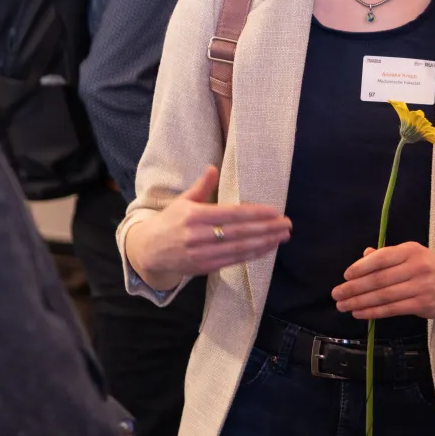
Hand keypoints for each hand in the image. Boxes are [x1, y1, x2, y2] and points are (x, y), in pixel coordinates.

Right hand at [126, 166, 291, 285]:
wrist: (148, 250)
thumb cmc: (169, 221)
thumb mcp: (182, 201)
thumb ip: (201, 186)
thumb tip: (213, 168)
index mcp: (194, 215)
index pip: (231, 214)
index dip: (254, 213)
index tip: (274, 211)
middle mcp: (198, 235)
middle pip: (239, 232)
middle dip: (266, 229)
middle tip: (287, 224)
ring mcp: (201, 253)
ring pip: (238, 249)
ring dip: (263, 243)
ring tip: (282, 236)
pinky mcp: (204, 267)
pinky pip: (232, 261)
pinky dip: (251, 255)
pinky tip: (266, 248)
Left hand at [331, 242, 434, 319]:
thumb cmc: (429, 266)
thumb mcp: (410, 255)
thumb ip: (387, 255)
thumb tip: (363, 256)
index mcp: (411, 250)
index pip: (381, 258)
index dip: (361, 267)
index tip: (345, 276)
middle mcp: (417, 266)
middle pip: (379, 279)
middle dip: (354, 288)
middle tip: (337, 294)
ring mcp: (421, 286)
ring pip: (384, 296)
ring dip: (360, 302)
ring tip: (343, 305)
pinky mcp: (423, 304)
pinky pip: (392, 309)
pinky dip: (373, 312)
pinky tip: (360, 312)